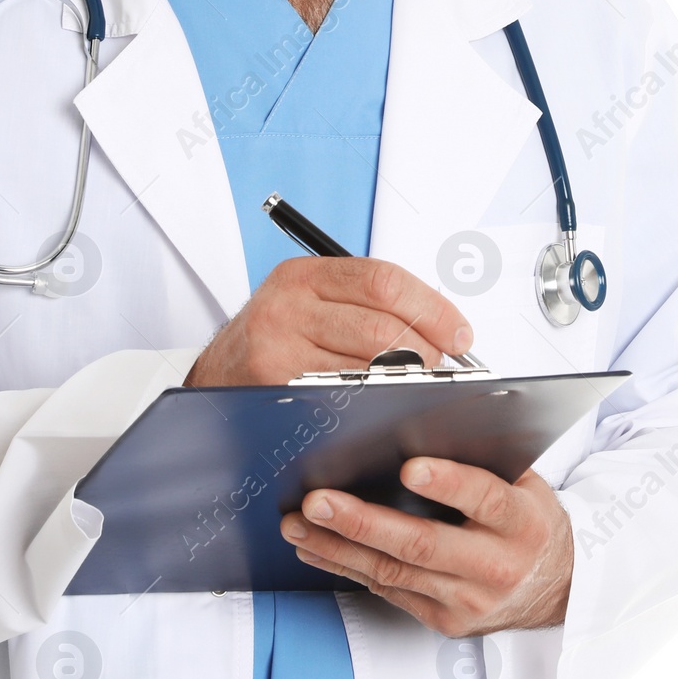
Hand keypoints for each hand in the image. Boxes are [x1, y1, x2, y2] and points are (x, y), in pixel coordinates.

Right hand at [184, 257, 473, 387]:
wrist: (219, 373)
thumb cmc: (277, 336)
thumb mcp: (309, 298)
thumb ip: (365, 300)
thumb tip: (441, 323)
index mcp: (304, 275)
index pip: (384, 281)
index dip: (432, 309)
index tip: (458, 333)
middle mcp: (288, 306)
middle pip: (382, 327)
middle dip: (425, 351)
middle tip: (438, 366)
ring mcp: (279, 348)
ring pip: (368, 367)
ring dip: (406, 380)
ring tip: (413, 384)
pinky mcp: (276, 387)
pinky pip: (344, 397)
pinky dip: (376, 403)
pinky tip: (384, 403)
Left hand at [278, 458, 573, 635]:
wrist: (557, 587)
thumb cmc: (528, 520)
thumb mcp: (524, 482)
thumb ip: (483, 457)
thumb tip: (420, 418)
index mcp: (522, 521)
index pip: (485, 498)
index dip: (448, 483)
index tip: (410, 467)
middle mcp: (496, 566)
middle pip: (423, 544)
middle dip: (364, 521)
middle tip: (318, 500)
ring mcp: (468, 600)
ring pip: (394, 571)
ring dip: (338, 547)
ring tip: (298, 523)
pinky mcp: (446, 622)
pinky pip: (388, 591)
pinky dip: (347, 567)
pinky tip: (316, 548)